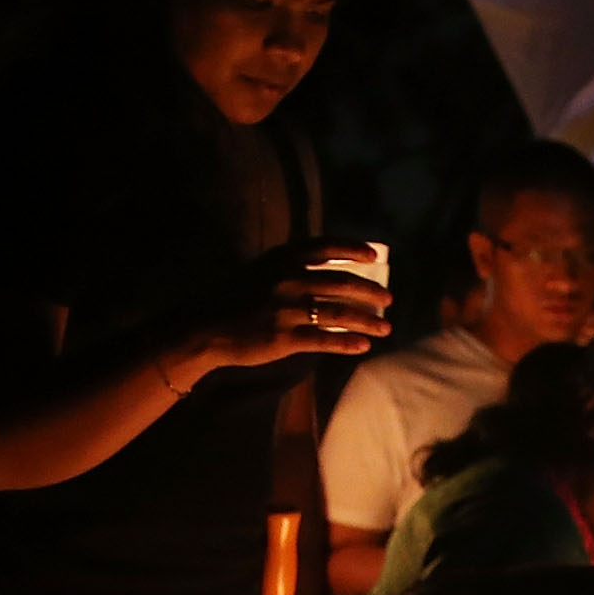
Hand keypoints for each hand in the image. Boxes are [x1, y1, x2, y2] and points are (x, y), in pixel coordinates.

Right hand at [208, 243, 392, 368]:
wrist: (204, 326)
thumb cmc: (233, 299)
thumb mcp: (260, 271)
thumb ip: (289, 267)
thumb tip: (325, 271)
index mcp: (282, 258)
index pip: (325, 247)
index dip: (353, 249)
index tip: (374, 256)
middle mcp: (287, 279)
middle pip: (341, 282)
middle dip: (370, 291)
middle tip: (389, 300)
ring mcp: (286, 308)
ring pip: (338, 313)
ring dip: (367, 321)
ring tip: (386, 328)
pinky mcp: (284, 337)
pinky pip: (324, 339)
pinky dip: (347, 343)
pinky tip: (363, 347)